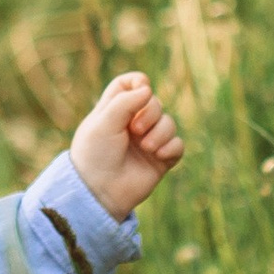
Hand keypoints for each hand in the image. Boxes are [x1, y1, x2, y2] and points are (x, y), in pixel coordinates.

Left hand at [68, 72, 184, 220]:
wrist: (100, 191)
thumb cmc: (95, 155)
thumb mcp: (103, 123)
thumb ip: (125, 102)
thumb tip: (147, 88)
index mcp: (114, 110)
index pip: (130, 84)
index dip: (138, 82)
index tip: (139, 89)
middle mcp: (133, 124)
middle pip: (154, 102)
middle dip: (150, 112)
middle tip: (135, 130)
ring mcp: (148, 141)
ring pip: (169, 123)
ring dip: (160, 133)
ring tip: (146, 148)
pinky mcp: (161, 159)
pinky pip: (178, 144)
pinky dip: (170, 147)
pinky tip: (158, 156)